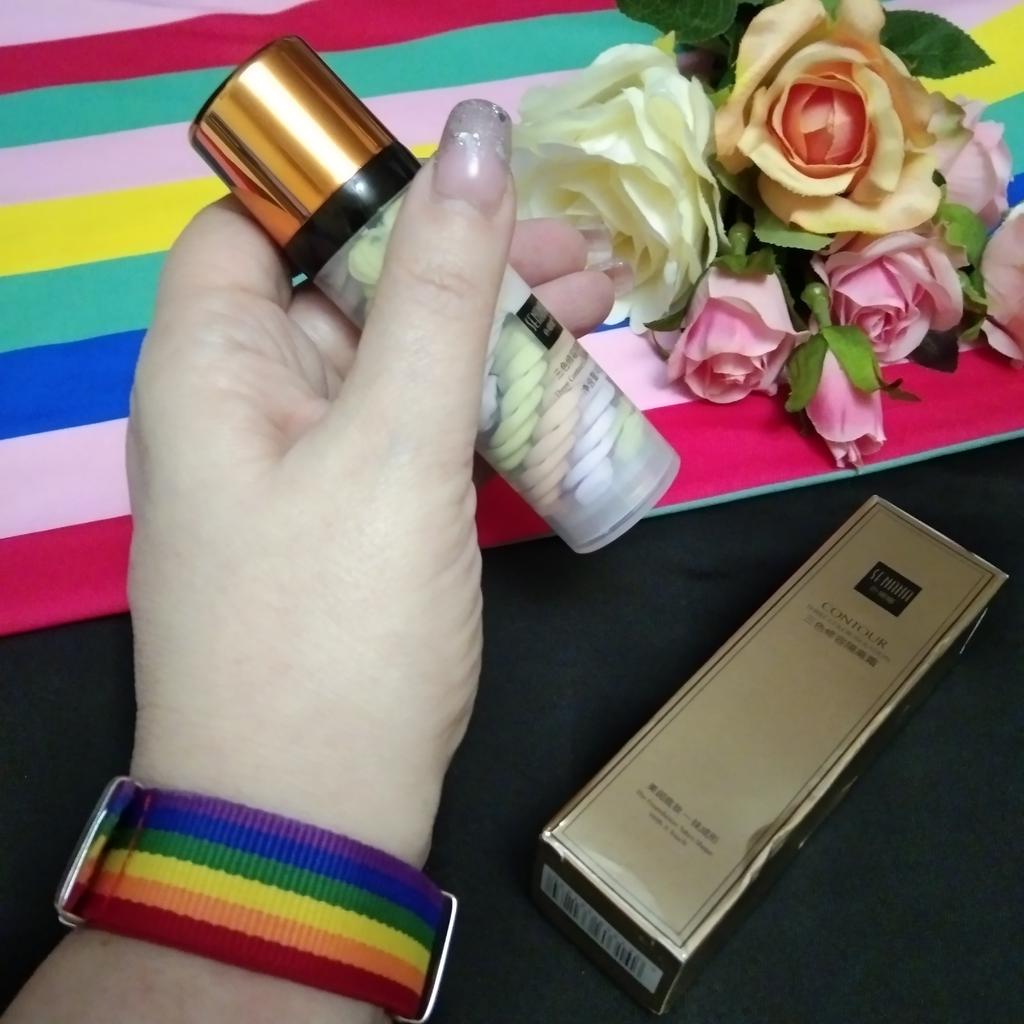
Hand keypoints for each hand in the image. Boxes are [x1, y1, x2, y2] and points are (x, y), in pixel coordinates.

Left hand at [126, 102, 613, 864]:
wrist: (317, 816)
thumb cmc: (338, 623)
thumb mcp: (397, 443)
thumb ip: (441, 290)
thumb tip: (479, 139)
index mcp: (211, 363)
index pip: (261, 223)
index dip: (354, 190)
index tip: (465, 191)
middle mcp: (242, 404)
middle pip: (349, 289)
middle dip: (460, 263)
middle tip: (575, 256)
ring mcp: (301, 466)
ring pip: (394, 362)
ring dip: (486, 331)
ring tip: (594, 305)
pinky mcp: (353, 518)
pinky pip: (413, 430)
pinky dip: (478, 403)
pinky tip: (552, 388)